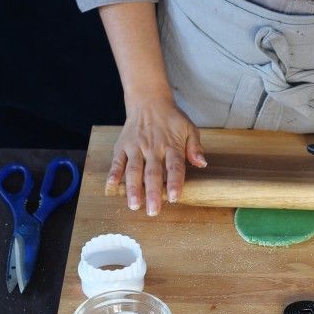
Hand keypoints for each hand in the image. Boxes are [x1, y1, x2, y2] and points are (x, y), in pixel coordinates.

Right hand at [106, 95, 206, 215]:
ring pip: (134, 170)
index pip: (174, 166)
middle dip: (153, 193)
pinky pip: (117, 161)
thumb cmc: (172, 120)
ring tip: (134, 205)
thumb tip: (202, 163)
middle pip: (153, 173)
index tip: (174, 198)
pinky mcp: (122, 146)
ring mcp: (136, 147)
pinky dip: (114, 173)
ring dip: (133, 188)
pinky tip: (112, 186)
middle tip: (153, 211)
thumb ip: (195, 148)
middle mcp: (153, 148)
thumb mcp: (189, 129)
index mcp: (171, 145)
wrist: (148, 101)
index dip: (175, 182)